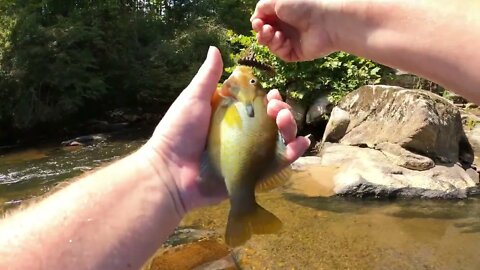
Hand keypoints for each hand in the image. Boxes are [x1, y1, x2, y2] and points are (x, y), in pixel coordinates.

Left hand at [142, 47, 309, 212]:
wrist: (169, 172)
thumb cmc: (178, 132)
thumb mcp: (194, 98)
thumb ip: (207, 76)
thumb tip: (215, 49)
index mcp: (230, 117)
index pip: (258, 105)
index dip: (269, 98)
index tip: (272, 93)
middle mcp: (243, 135)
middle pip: (272, 122)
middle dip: (282, 111)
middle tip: (277, 109)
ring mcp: (249, 155)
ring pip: (279, 140)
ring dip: (289, 128)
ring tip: (284, 121)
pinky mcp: (252, 174)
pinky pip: (276, 164)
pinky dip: (292, 154)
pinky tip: (299, 144)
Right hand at [251, 0, 338, 61]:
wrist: (324, 21)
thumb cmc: (303, 6)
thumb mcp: (277, 0)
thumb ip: (262, 7)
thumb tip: (255, 18)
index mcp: (283, 13)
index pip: (264, 20)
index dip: (258, 22)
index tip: (257, 22)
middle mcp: (286, 27)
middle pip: (265, 34)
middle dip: (261, 32)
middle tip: (264, 28)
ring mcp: (291, 40)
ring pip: (270, 44)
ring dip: (267, 39)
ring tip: (273, 33)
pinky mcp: (295, 53)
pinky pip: (280, 53)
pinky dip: (277, 46)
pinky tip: (282, 40)